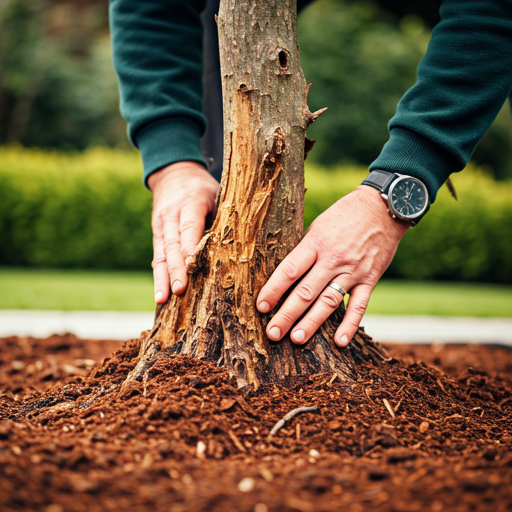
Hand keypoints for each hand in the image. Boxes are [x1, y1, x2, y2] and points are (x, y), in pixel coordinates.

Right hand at [148, 161, 218, 303]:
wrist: (173, 173)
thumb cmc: (203, 187)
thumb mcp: (217, 193)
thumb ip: (222, 217)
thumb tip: (236, 247)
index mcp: (191, 202)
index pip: (189, 226)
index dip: (189, 247)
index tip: (192, 266)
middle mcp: (171, 215)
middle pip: (172, 245)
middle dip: (176, 269)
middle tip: (180, 290)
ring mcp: (161, 226)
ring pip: (160, 254)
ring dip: (162, 278)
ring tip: (162, 299)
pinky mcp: (157, 235)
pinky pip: (157, 257)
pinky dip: (159, 276)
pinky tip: (160, 295)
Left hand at [256, 185, 408, 346]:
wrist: (383, 208)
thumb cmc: (344, 215)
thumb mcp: (318, 226)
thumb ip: (305, 251)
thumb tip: (286, 277)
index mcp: (316, 243)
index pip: (289, 271)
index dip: (273, 290)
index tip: (261, 306)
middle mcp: (332, 259)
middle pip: (305, 291)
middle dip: (286, 314)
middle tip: (273, 332)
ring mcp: (352, 270)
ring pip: (328, 301)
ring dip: (311, 322)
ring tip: (296, 339)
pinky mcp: (370, 279)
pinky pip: (359, 306)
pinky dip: (350, 325)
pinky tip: (339, 342)